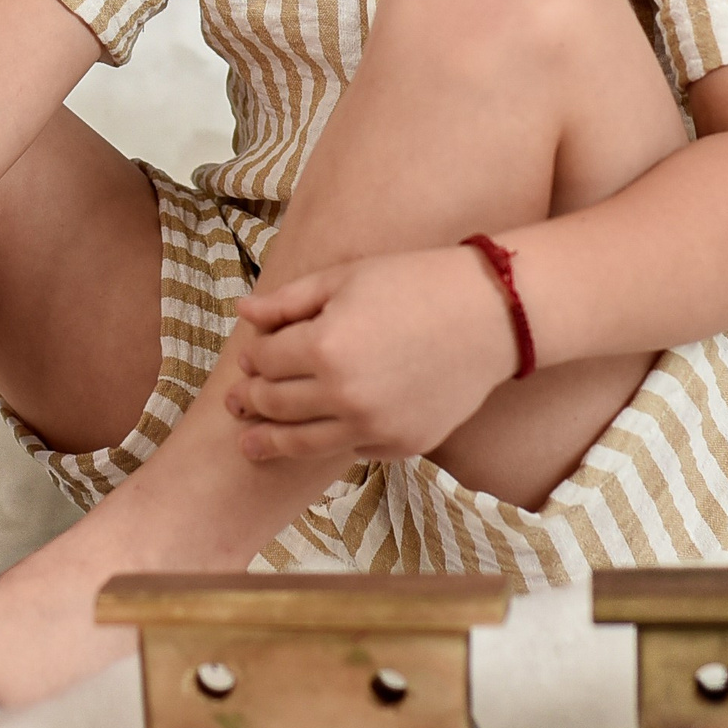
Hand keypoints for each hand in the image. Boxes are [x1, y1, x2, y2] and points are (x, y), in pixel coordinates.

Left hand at [225, 246, 517, 462]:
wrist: (489, 315)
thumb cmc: (414, 283)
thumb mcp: (345, 279)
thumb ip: (288, 302)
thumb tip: (242, 313)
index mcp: (323, 347)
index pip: (265, 362)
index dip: (253, 358)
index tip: (253, 355)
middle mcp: (343, 395)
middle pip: (275, 405)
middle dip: (251, 400)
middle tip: (238, 401)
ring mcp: (373, 426)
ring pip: (302, 443)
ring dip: (270, 442)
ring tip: (249, 445)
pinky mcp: (400, 445)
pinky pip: (350, 448)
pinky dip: (332, 439)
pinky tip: (322, 431)